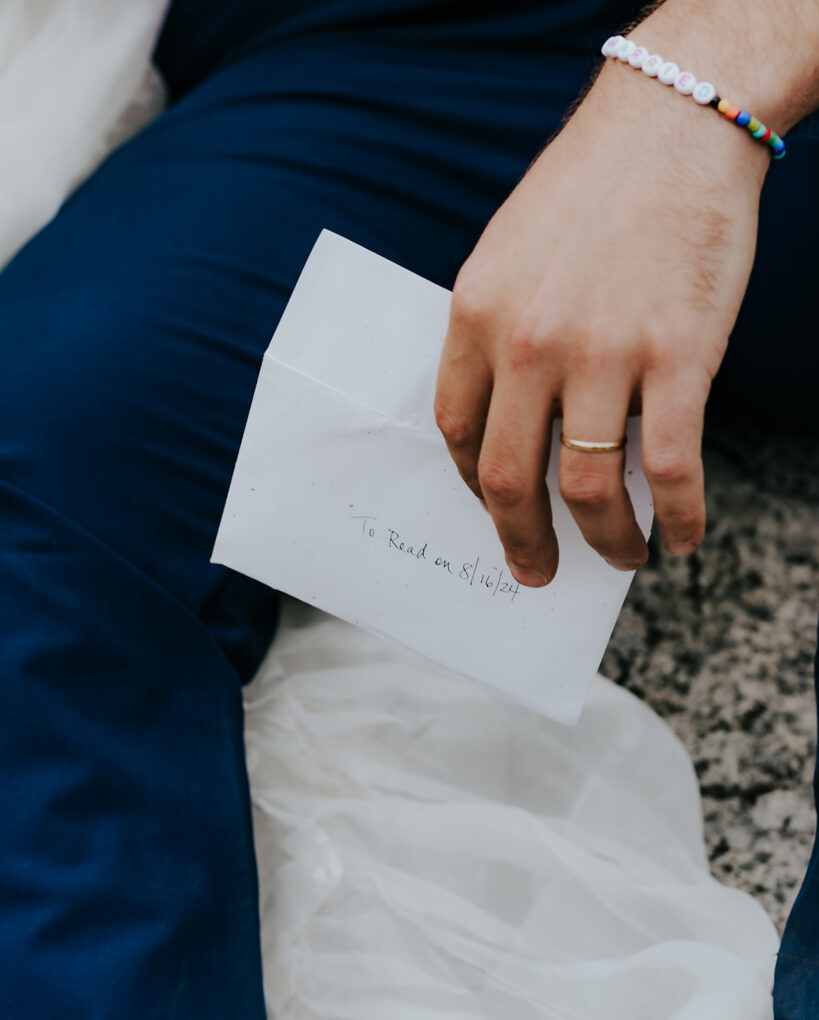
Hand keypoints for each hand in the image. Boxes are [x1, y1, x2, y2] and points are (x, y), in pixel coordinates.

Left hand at [434, 59, 767, 585]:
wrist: (672, 127)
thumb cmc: (586, 192)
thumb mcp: (506, 254)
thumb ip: (496, 336)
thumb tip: (513, 420)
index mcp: (475, 315)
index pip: (457, 430)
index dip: (474, 485)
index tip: (497, 508)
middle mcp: (529, 341)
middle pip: (509, 477)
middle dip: (522, 541)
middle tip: (535, 572)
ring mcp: (604, 352)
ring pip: (590, 487)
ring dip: (607, 541)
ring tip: (623, 557)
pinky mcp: (678, 355)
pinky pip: (672, 466)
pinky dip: (677, 516)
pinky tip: (681, 536)